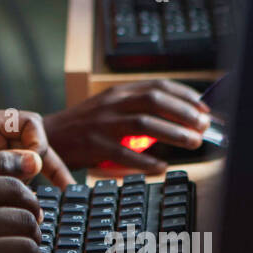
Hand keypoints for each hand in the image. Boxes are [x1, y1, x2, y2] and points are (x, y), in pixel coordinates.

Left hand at [0, 107, 73, 201]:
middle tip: (65, 190)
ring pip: (27, 159)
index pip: (28, 122)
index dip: (39, 142)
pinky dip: (27, 187)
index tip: (36, 168)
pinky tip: (36, 208)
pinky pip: (16, 173)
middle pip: (33, 140)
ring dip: (40, 178)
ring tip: (54, 202)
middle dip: (47, 163)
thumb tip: (36, 162)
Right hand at [44, 79, 211, 172]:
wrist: (49, 136)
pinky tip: (161, 167)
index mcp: (117, 92)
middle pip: (154, 101)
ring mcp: (102, 124)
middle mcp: (111, 104)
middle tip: (203, 126)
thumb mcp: (109, 107)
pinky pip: (125, 154)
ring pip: (144, 123)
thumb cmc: (84, 125)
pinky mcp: (94, 145)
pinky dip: (146, 162)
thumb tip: (177, 118)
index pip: (157, 86)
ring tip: (192, 143)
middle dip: (184, 113)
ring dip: (173, 133)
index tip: (204, 108)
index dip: (184, 95)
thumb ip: (136, 108)